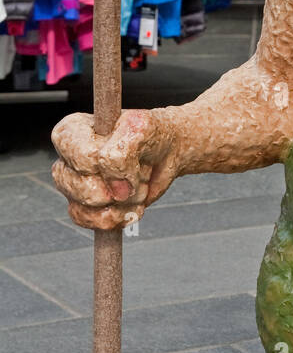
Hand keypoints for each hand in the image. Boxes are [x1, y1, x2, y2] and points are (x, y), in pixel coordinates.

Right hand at [51, 108, 176, 230]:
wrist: (165, 152)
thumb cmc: (150, 135)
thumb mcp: (141, 130)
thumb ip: (121, 155)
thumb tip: (116, 191)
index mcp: (72, 131)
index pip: (82, 157)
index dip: (109, 164)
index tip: (131, 154)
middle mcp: (67, 158)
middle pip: (79, 187)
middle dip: (118, 185)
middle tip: (135, 171)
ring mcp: (73, 184)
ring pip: (84, 207)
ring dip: (122, 202)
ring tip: (136, 186)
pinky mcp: (83, 207)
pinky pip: (89, 222)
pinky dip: (117, 217)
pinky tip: (131, 205)